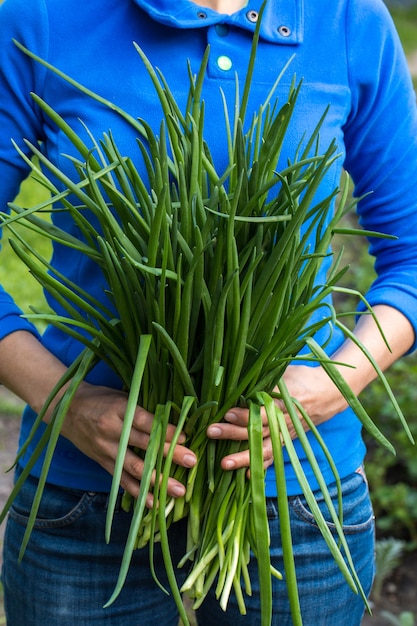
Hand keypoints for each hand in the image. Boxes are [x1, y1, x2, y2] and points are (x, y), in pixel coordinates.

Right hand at [61, 382, 196, 505]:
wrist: (67, 409)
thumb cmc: (101, 399)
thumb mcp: (122, 395)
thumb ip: (143, 409)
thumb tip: (176, 420)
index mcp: (119, 408)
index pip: (146, 421)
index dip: (165, 430)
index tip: (185, 438)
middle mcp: (112, 430)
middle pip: (144, 445)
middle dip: (169, 455)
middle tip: (191, 461)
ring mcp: (106, 449)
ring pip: (135, 467)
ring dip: (158, 480)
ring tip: (179, 491)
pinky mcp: (102, 463)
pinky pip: (122, 480)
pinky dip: (138, 493)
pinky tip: (154, 503)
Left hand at [206, 363, 345, 472]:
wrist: (330, 393)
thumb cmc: (303, 377)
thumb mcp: (286, 373)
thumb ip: (265, 378)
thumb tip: (236, 377)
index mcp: (286, 400)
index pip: (264, 409)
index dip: (246, 413)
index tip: (228, 412)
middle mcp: (286, 420)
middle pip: (258, 430)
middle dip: (234, 432)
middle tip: (212, 431)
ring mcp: (287, 433)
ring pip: (264, 448)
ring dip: (243, 457)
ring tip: (224, 464)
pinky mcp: (287, 440)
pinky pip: (274, 456)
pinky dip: (261, 466)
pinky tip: (246, 475)